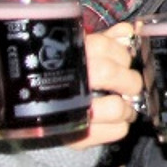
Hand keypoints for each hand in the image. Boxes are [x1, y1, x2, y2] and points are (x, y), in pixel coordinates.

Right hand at [75, 20, 144, 146]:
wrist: (35, 114)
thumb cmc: (65, 78)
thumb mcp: (80, 54)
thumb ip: (106, 40)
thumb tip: (129, 30)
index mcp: (68, 56)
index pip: (102, 46)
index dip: (121, 54)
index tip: (125, 61)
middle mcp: (67, 82)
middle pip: (108, 73)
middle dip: (130, 80)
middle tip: (131, 85)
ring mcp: (72, 112)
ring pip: (116, 107)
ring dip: (127, 107)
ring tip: (124, 106)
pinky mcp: (78, 136)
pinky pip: (115, 131)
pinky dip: (121, 126)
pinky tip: (114, 120)